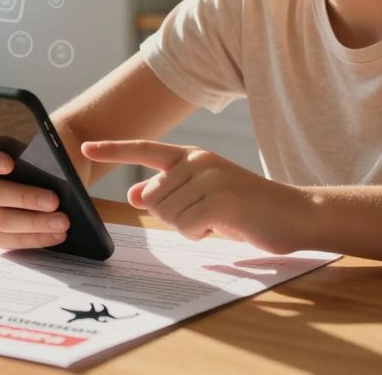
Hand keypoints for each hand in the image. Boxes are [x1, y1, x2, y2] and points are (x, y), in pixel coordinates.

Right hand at [0, 141, 70, 249]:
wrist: (51, 180)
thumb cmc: (45, 157)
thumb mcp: (48, 144)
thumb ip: (49, 144)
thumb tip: (63, 156)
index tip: (9, 164)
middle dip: (24, 198)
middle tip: (54, 201)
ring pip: (0, 221)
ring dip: (34, 223)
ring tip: (62, 222)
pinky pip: (8, 241)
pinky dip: (35, 238)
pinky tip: (57, 234)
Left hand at [82, 140, 304, 253]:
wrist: (295, 213)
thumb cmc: (247, 208)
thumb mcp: (204, 196)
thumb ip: (170, 192)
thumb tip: (134, 194)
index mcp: (192, 156)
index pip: (146, 149)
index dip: (114, 149)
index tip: (86, 147)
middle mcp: (198, 160)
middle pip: (153, 198)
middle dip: (173, 216)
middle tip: (206, 215)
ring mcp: (210, 177)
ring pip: (168, 215)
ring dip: (190, 228)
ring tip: (219, 220)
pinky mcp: (221, 199)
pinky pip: (187, 227)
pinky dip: (201, 235)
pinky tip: (224, 227)